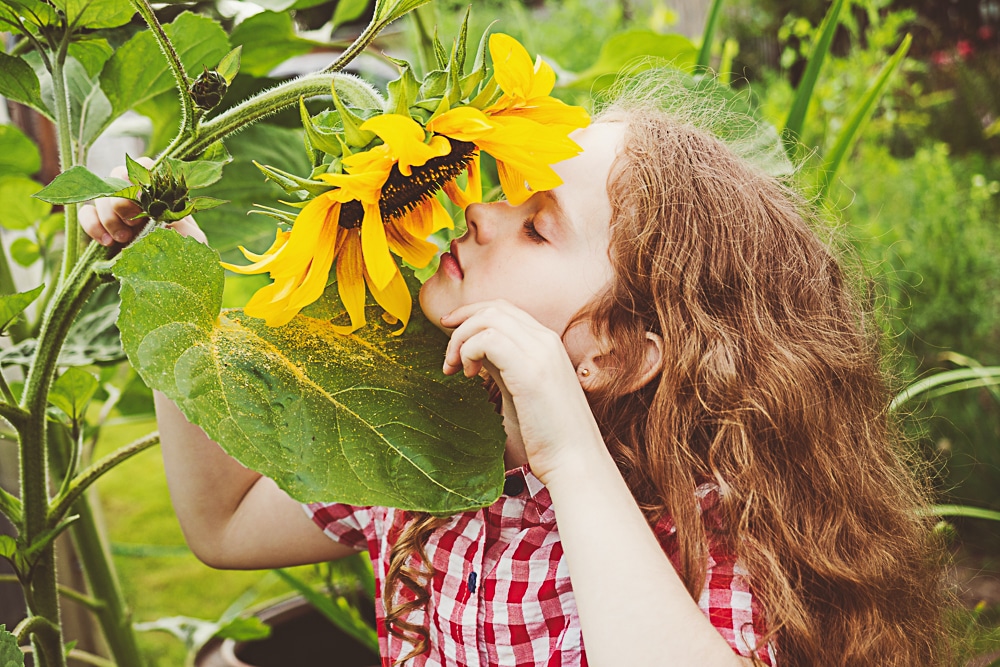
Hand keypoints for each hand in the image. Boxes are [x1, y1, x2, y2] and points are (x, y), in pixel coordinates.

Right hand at [79, 157, 206, 246]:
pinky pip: (85, 213)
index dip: (141, 175)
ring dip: (109, 216)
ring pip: (100, 195)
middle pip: (117, 175)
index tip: (144, 199)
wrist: (170, 271)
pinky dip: (92, 225)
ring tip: (124, 238)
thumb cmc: (185, 250)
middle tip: (134, 223)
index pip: (145, 166)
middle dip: (122, 199)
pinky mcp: (100, 222)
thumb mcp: (191, 238)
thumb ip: (182, 224)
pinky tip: (107, 242)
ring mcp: (116, 207)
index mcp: (159, 190)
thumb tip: (164, 216)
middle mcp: (135, 194)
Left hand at [441, 300, 604, 483]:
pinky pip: (488, 340)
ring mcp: (541, 353)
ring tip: (455, 369)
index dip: (471, 314)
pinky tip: (469, 376)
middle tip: (448, 356)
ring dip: (461, 339)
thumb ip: (502, 366)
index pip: (504, 309)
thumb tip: (476, 351)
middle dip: (461, 323)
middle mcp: (546, 341)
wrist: (575, 461)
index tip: (449, 330)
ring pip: (488, 318)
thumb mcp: (520, 389)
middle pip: (494, 307)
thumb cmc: (548, 435)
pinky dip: (469, 351)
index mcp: (547, 344)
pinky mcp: (531, 370)